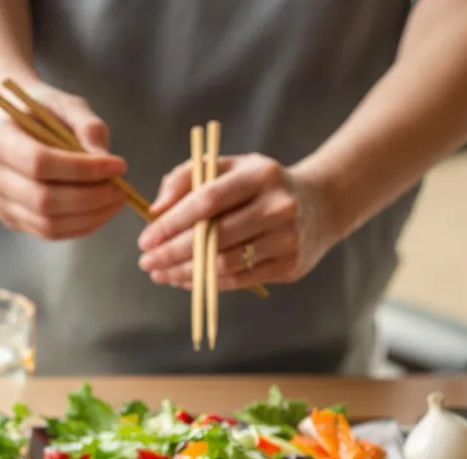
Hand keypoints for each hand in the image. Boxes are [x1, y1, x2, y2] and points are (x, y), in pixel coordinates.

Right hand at [0, 84, 129, 239]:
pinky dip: (79, 226)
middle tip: (120, 190)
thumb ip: (88, 126)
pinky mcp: (9, 218)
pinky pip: (48, 233)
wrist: (8, 123)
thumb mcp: (64, 103)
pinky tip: (99, 212)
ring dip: (89, 217)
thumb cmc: (38, 110)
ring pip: (47, 224)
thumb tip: (105, 161)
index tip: (118, 165)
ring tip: (114, 201)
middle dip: (90, 198)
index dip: (83, 169)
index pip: (40, 163)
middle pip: (44, 200)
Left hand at [136, 154, 333, 289]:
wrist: (321, 203)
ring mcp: (287, 239)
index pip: (207, 201)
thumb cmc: (260, 185)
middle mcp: (278, 207)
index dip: (172, 223)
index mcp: (260, 175)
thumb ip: (187, 177)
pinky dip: (206, 283)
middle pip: (214, 237)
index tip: (146, 238)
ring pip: (225, 263)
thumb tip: (156, 209)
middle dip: (172, 253)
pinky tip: (184, 279)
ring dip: (185, 273)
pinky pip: (239, 279)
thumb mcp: (229, 167)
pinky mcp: (290, 265)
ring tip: (160, 273)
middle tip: (146, 262)